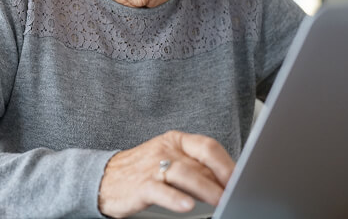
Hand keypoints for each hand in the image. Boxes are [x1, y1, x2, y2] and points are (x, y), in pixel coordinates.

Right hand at [98, 130, 235, 217]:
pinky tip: (187, 206)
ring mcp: (152, 167)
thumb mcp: (170, 161)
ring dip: (206, 188)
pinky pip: (160, 190)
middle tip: (237, 192)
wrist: (103, 178)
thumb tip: (228, 181)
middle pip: (200, 162)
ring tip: (221, 201)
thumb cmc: (142, 171)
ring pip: (184, 174)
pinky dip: (175, 198)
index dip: (227, 163)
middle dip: (222, 179)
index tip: (244, 178)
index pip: (207, 146)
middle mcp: (165, 150)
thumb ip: (196, 168)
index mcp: (175, 141)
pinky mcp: (140, 185)